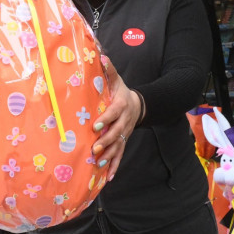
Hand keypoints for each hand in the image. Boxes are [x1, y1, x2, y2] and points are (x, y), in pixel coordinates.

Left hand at [91, 56, 140, 178]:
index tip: (95, 125)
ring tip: (99, 164)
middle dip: (105, 142)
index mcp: (121, 106)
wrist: (138, 105)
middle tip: (94, 149)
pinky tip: (108, 177)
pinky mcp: (123, 142)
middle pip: (116, 133)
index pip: (113, 113)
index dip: (105, 120)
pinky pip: (120, 155)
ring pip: (118, 146)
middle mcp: (124, 122)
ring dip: (109, 156)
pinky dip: (115, 166)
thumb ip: (109, 70)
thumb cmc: (122, 92)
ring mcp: (124, 133)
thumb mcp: (117, 80)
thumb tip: (101, 55)